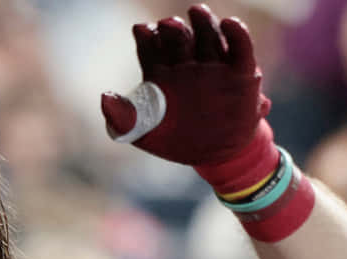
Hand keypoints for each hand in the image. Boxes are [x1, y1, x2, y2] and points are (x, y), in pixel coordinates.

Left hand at [100, 4, 269, 165]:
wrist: (217, 157)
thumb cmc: (176, 142)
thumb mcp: (144, 134)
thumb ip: (122, 117)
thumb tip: (104, 97)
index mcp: (161, 72)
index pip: (151, 47)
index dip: (146, 38)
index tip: (142, 31)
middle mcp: (187, 64)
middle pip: (179, 37)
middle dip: (172, 28)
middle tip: (167, 25)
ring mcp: (214, 65)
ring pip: (208, 36)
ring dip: (203, 22)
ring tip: (197, 13)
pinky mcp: (241, 72)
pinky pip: (241, 47)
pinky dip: (237, 33)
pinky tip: (229, 24)